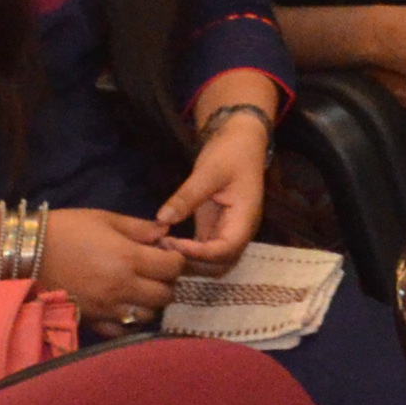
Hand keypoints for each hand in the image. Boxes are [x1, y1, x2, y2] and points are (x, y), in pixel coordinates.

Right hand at [44, 206, 188, 323]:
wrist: (25, 253)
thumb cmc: (66, 229)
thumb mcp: (105, 219)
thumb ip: (139, 227)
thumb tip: (165, 230)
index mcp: (128, 258)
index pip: (172, 268)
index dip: (176, 260)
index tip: (168, 254)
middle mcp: (122, 287)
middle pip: (165, 295)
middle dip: (167, 282)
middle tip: (157, 272)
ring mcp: (107, 308)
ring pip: (148, 315)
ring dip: (150, 302)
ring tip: (141, 288)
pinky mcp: (92, 321)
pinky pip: (122, 329)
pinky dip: (128, 319)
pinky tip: (123, 305)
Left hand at [154, 111, 275, 272]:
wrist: (241, 140)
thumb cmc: (231, 152)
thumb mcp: (208, 171)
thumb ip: (187, 196)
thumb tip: (162, 219)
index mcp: (245, 220)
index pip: (225, 250)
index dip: (199, 253)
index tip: (171, 243)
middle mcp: (238, 232)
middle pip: (219, 264)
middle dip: (191, 262)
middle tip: (161, 248)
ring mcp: (226, 231)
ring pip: (210, 262)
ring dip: (187, 260)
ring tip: (160, 246)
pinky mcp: (214, 228)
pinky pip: (202, 249)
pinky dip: (185, 250)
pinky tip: (165, 242)